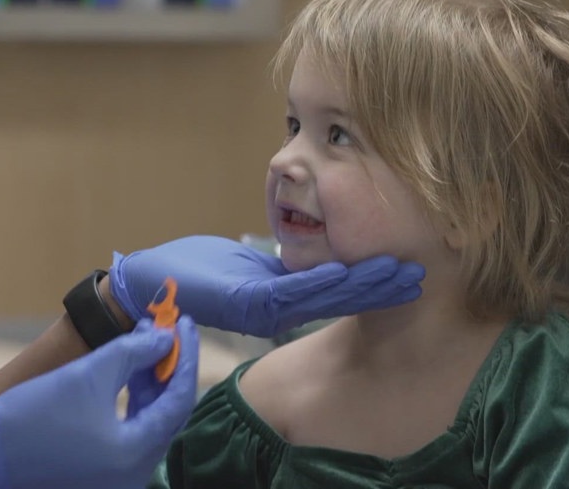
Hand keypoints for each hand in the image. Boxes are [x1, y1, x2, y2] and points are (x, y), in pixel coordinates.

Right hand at [0, 317, 198, 488]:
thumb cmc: (30, 417)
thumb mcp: (88, 374)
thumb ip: (134, 352)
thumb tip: (166, 336)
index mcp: (135, 454)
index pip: (179, 399)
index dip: (184, 356)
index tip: (184, 322)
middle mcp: (133, 473)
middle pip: (168, 411)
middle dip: (169, 366)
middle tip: (168, 329)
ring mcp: (117, 477)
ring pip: (151, 420)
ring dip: (152, 380)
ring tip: (148, 341)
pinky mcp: (101, 473)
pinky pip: (132, 431)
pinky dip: (136, 400)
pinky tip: (132, 370)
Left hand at [108, 235, 424, 335]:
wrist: (149, 284)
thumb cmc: (195, 271)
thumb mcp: (248, 267)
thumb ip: (282, 267)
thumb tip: (313, 255)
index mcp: (282, 303)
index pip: (337, 292)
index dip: (373, 284)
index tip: (406, 271)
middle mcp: (280, 313)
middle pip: (341, 297)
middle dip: (381, 287)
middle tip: (420, 276)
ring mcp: (266, 310)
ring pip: (325, 295)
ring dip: (364, 284)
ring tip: (397, 271)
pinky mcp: (249, 303)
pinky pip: (295, 290)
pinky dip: (325, 281)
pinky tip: (351, 271)